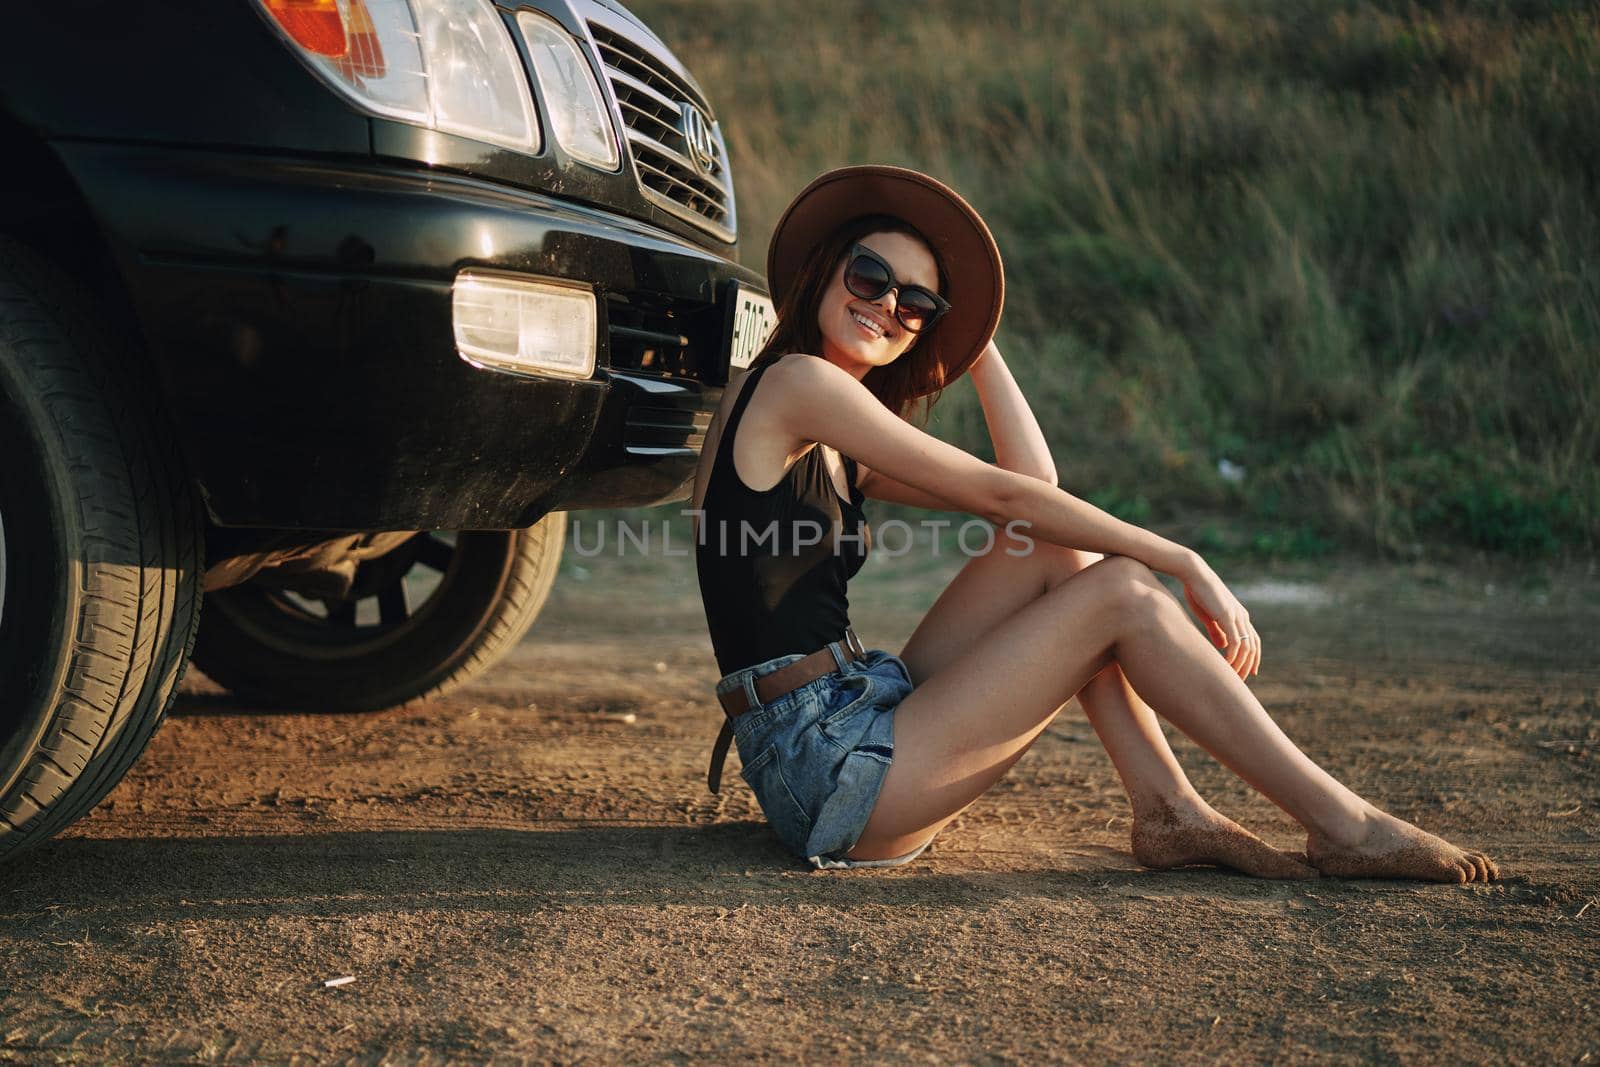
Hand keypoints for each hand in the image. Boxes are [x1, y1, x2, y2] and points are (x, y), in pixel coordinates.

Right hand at [1180, 561, 1259, 679]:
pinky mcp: (1228, 615)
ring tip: (1232, 676)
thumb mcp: (1209, 615)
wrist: (1194, 574)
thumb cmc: (1199, 592)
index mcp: (1240, 616)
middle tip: (1240, 681)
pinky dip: (1233, 655)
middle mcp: (1243, 617)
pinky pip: (1236, 641)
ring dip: (1240, 664)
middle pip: (1253, 647)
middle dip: (1248, 666)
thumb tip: (1223, 646)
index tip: (1248, 673)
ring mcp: (1237, 616)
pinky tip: (1227, 664)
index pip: (1253, 641)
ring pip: (1246, 647)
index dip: (1253, 658)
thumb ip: (1217, 631)